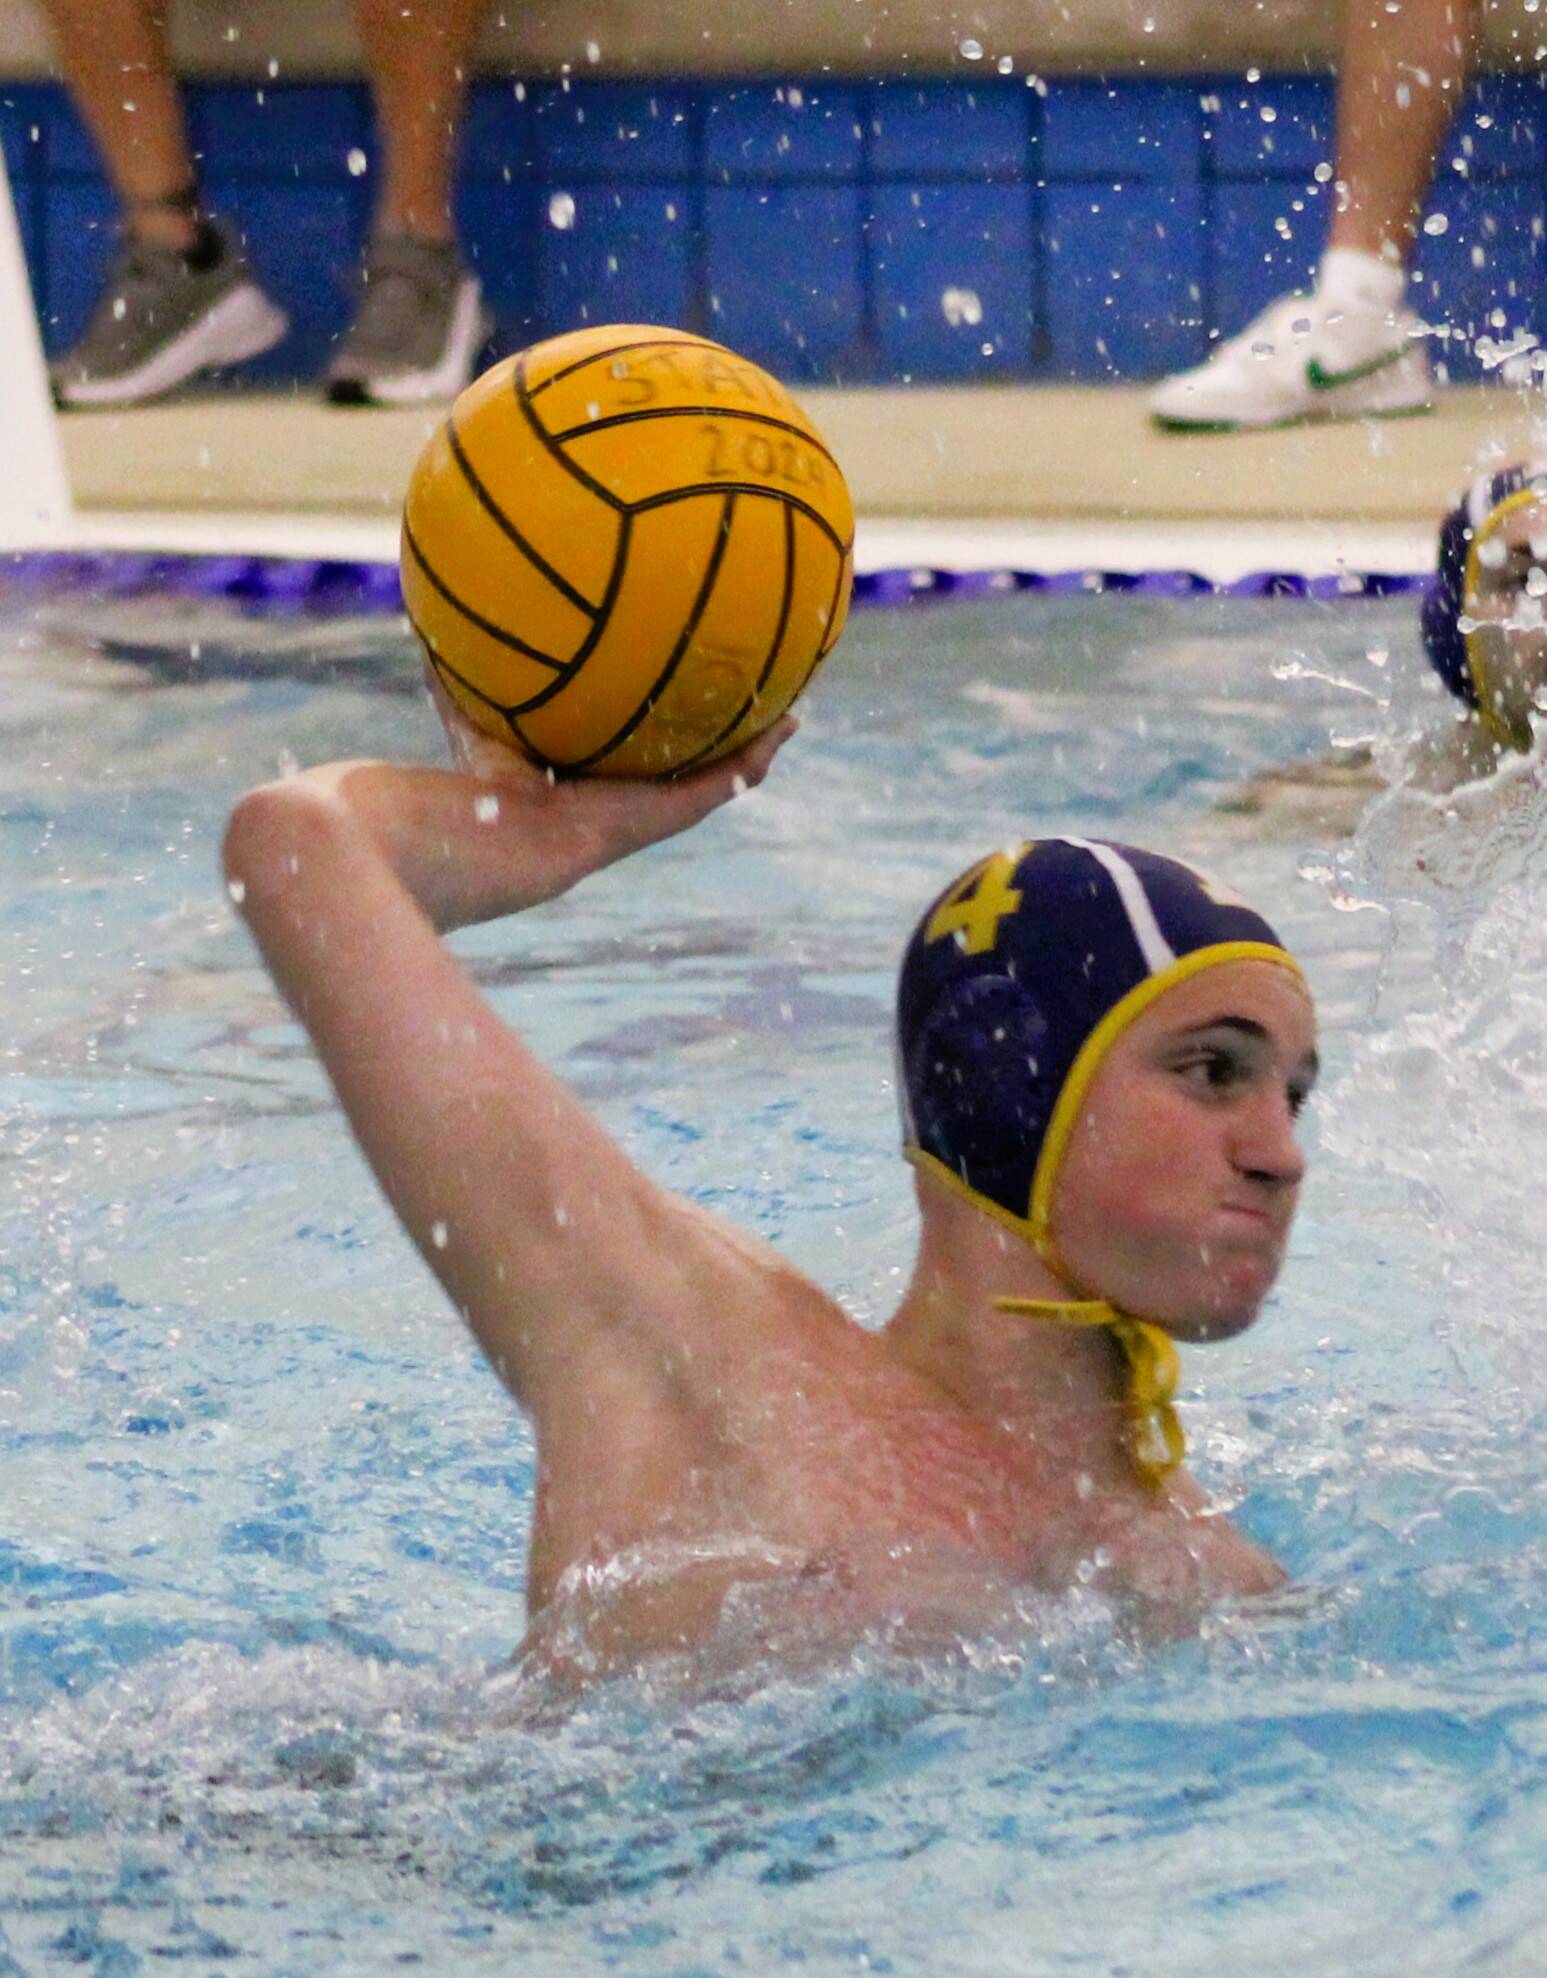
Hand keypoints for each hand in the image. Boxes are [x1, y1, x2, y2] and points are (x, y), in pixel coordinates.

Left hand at [421, 663, 797, 894]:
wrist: (499, 839)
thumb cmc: (472, 787)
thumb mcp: (466, 716)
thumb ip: (451, 675)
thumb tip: (419, 623)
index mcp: (582, 776)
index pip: (622, 744)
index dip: (647, 719)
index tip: (667, 691)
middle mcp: (623, 794)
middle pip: (678, 760)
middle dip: (710, 734)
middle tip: (742, 700)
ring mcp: (653, 808)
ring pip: (716, 775)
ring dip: (750, 745)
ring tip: (787, 713)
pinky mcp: (671, 814)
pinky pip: (726, 782)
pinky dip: (756, 754)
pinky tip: (785, 724)